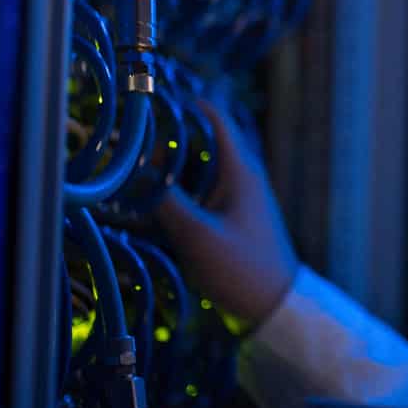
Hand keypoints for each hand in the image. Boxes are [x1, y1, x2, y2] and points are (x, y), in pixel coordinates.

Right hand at [153, 100, 299, 330]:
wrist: (275, 306)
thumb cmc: (241, 269)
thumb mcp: (196, 235)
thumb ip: (165, 201)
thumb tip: (137, 171)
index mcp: (241, 170)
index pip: (214, 118)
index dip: (184, 105)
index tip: (151, 102)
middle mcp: (243, 176)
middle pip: (203, 142)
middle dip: (169, 139)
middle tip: (132, 143)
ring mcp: (241, 197)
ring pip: (201, 168)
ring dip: (173, 167)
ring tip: (137, 170)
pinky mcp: (234, 216)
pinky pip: (204, 191)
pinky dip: (181, 190)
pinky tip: (158, 202)